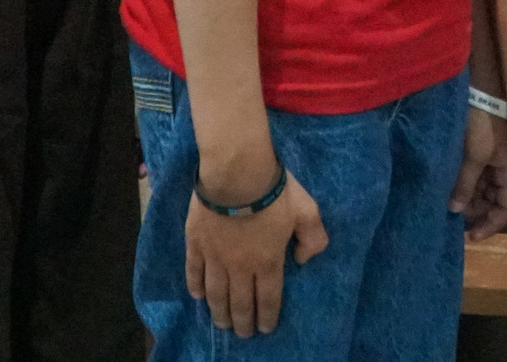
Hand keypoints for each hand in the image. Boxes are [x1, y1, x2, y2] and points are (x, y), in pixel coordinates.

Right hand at [184, 155, 326, 336]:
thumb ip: (312, 238)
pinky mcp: (196, 243)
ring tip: (221, 323)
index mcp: (268, 261)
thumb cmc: (274, 191)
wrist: (237, 173)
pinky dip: (196, 286)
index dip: (267, 316)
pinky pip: (194, 271)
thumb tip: (303, 260)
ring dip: (219, 311)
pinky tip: (198, 296)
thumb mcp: (307, 211)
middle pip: (240, 302)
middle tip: (242, 333)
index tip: (265, 329)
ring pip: (216, 293)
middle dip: (242, 321)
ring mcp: (215, 257)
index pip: (268, 298)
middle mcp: (241, 266)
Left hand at [453, 110, 506, 239]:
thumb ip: (466, 185)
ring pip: (481, 191)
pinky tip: (448, 190)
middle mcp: (504, 172)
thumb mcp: (474, 155)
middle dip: (475, 212)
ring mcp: (491, 163)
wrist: (480, 89)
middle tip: (453, 217)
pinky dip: (463, 186)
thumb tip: (457, 212)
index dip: (489, 225)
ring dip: (467, 200)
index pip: (505, 210)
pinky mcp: (479, 153)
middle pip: (492, 203)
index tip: (469, 235)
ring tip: (447, 204)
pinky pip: (474, 178)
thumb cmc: (482, 123)